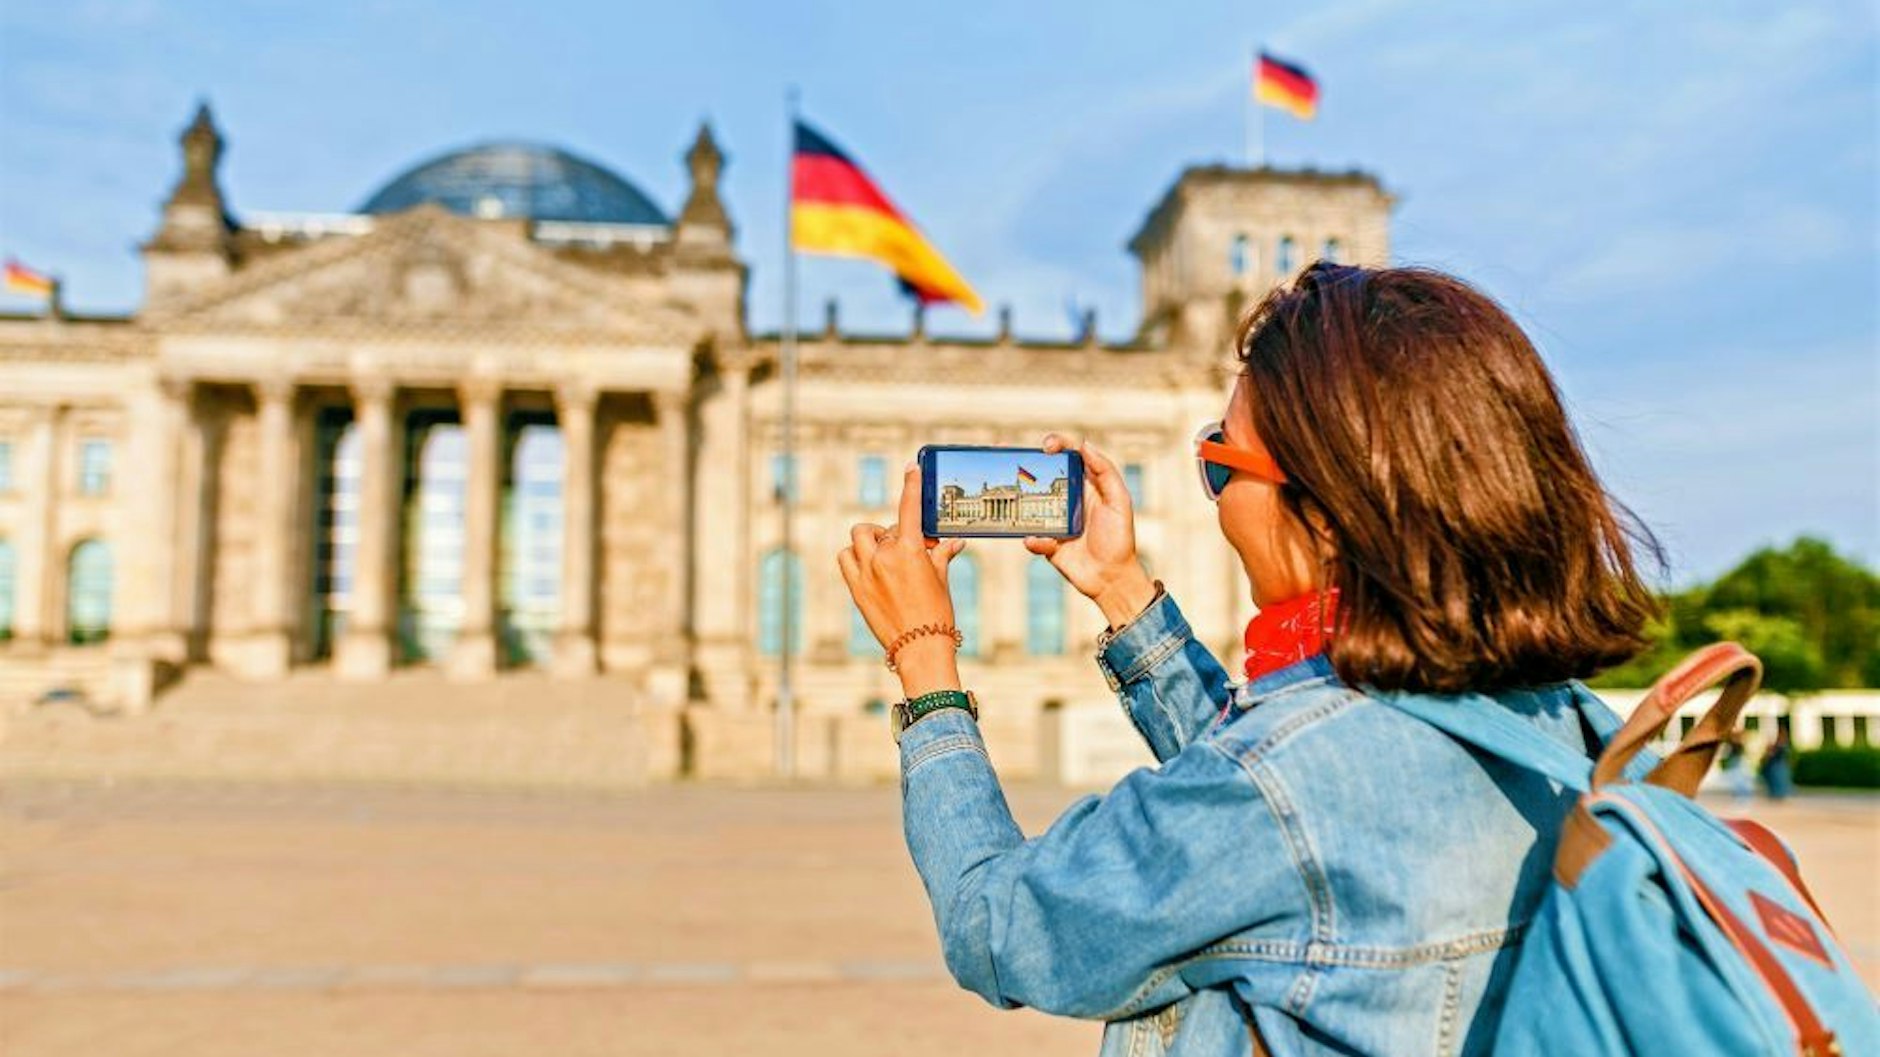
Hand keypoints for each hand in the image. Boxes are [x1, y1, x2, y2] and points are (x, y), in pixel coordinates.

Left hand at [837, 461, 968, 695]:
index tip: (911, 467)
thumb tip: (953, 543)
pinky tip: (870, 566)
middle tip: (911, 549)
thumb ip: (941, 555)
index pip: (909, 508)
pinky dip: (855, 556)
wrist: (919, 649)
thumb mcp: (941, 580)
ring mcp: (866, 572)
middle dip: (896, 533)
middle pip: (884, 528)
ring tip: (885, 554)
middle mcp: (883, 557)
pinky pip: (846, 558)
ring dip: (871, 540)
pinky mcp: (855, 588)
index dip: (911, 484)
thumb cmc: (937, 616)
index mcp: (909, 551)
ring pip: (859, 538)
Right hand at [1024, 434, 1156, 628]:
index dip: (1057, 444)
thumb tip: (1085, 445)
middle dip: (1022, 461)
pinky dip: (1033, 539)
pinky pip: (1032, 537)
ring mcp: (1053, 520)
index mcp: (1085, 485)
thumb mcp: (1120, 502)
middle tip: (1005, 452)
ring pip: (1029, 503)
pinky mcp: (1046, 542)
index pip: (1069, 456)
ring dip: (1015, 497)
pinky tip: (1037, 540)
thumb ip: (1106, 472)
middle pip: (1041, 474)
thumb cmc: (1120, 539)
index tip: (1046, 446)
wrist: (1111, 578)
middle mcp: (1067, 499)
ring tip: (1004, 492)